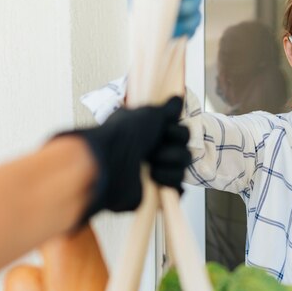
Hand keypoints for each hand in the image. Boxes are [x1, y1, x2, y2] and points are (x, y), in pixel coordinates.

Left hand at [62, 97, 190, 223]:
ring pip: (181, 169)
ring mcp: (153, 172)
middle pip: (184, 151)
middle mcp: (152, 151)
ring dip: (168, 166)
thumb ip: (166, 109)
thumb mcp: (148, 113)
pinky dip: (169, 184)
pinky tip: (156, 180)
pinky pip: (177, 188)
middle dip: (172, 151)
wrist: (107, 165)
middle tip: (153, 151)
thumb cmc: (123, 136)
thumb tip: (178, 99)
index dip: (176, 132)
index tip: (164, 130)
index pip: (181, 133)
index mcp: (150, 132)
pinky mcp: (154, 191)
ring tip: (150, 168)